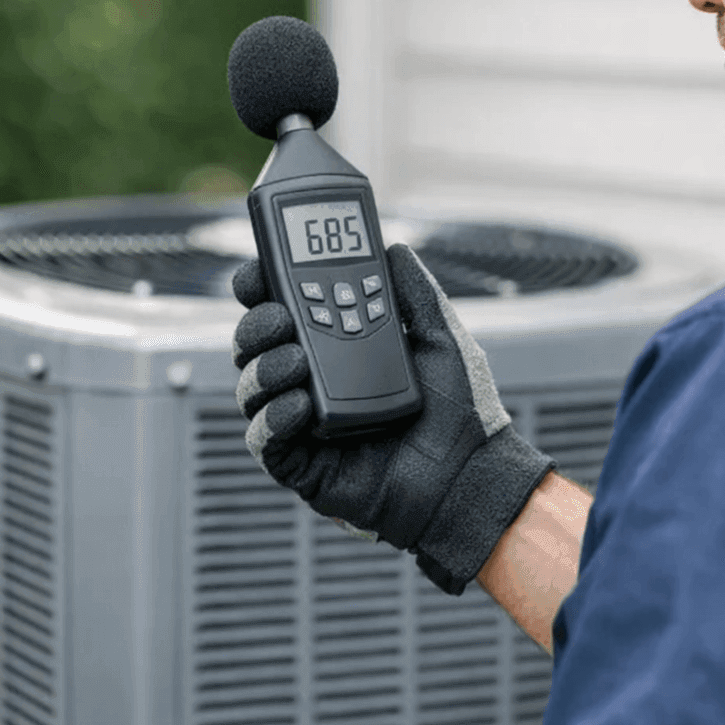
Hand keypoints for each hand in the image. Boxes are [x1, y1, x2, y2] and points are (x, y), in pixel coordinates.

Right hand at [230, 244, 555, 594]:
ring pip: (252, 390)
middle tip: (277, 315)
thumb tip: (392, 248)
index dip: (263, 289)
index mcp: (338, 350)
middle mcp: (313, 383)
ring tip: (295, 360)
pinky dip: (272, 419)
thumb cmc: (461, 413)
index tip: (259, 270)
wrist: (472, 476)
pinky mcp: (302, 467)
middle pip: (257, 346)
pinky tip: (298, 405)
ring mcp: (304, 425)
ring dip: (263, 368)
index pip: (286, 312)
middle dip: (256, 325)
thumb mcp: (442, 339)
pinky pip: (265, 441)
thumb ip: (417, 294)